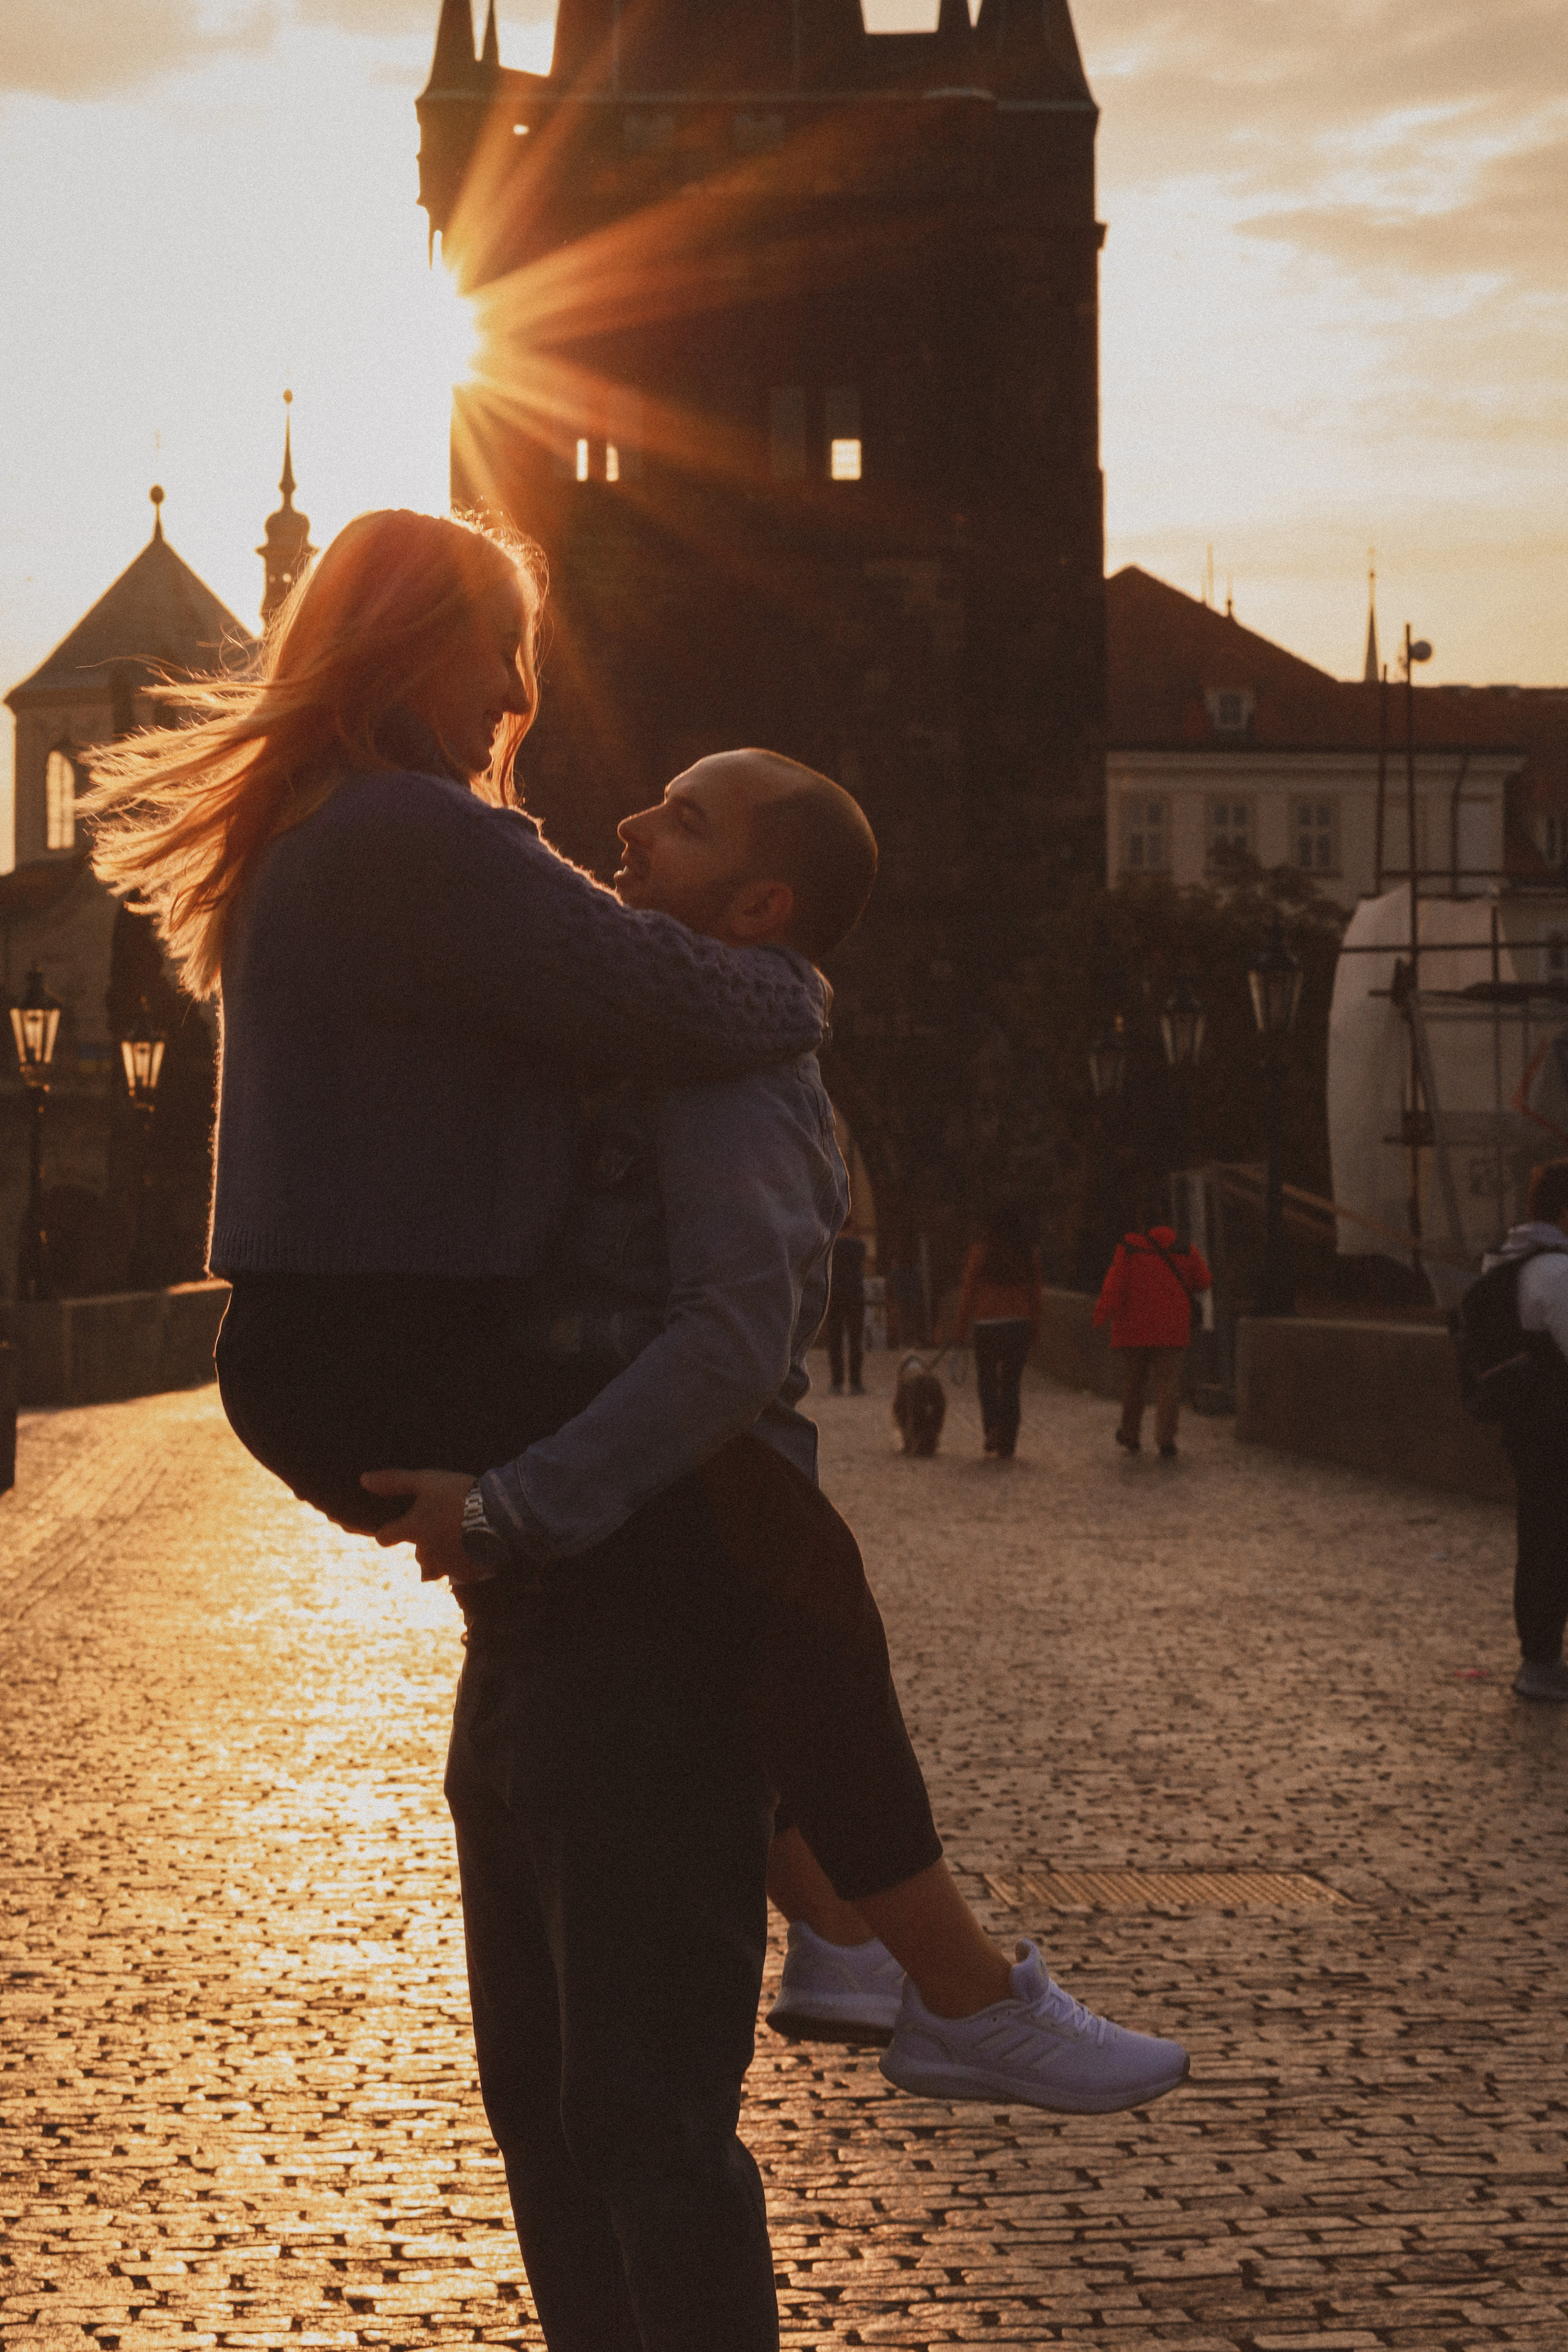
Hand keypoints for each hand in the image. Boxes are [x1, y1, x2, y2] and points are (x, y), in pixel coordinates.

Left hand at [360, 1467, 484, 1583]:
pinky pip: (459, 1572)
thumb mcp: (426, 1480)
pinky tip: (475, 1547)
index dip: (388, 1532)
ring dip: (444, 1555)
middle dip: (425, 1544)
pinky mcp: (468, 1574)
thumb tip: (363, 1480)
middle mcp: (426, 1552)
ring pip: (437, 1566)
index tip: (394, 1529)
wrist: (500, 1514)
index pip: (385, 1537)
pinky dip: (464, 1562)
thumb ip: (395, 1481)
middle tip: (443, 1526)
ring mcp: (447, 1565)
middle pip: (417, 1554)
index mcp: (413, 1530)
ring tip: (459, 1538)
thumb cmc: (460, 1493)